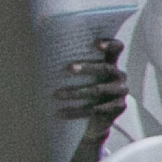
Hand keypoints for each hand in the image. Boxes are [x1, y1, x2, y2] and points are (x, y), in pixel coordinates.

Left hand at [58, 37, 128, 161]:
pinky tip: (60, 113)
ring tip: (57, 94)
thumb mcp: (83, 75)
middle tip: (68, 68)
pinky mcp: (117, 108)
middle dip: (87, 68)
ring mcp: (120, 92)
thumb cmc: (84, 89)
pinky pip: (95, 109)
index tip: (95, 43)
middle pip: (106, 68)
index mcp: (111, 62)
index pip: (117, 47)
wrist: (95, 118)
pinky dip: (76, 111)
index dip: (109, 44)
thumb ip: (74, 62)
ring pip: (99, 90)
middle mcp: (119, 75)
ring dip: (76, 92)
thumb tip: (41, 49)